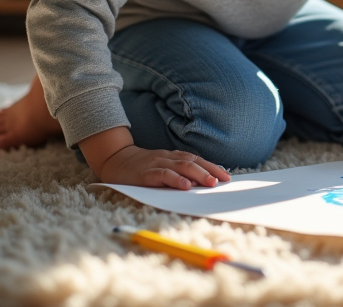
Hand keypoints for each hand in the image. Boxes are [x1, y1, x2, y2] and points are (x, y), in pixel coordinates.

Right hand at [79, 126, 230, 189]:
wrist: (115, 160)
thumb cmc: (143, 167)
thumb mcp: (163, 166)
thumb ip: (179, 171)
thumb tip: (200, 183)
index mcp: (173, 157)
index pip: (197, 159)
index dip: (212, 167)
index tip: (227, 176)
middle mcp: (167, 158)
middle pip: (193, 162)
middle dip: (209, 171)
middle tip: (223, 181)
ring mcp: (156, 164)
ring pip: (180, 166)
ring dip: (197, 174)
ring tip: (210, 183)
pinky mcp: (145, 173)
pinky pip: (162, 175)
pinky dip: (175, 179)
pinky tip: (185, 185)